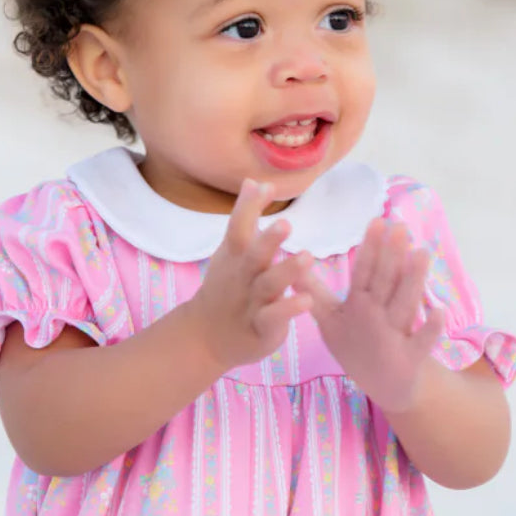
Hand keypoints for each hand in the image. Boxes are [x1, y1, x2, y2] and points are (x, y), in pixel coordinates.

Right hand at [187, 178, 313, 370]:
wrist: (207, 335)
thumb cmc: (228, 285)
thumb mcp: (232, 250)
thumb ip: (245, 217)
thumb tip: (253, 180)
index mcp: (236, 255)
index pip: (238, 227)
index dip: (249, 207)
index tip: (265, 187)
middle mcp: (242, 275)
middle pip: (254, 255)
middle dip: (268, 240)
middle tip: (286, 223)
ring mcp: (251, 301)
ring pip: (268, 285)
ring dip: (287, 271)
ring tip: (308, 256)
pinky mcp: (261, 326)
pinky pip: (274, 317)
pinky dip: (288, 309)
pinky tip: (307, 300)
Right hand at [299, 216, 444, 412]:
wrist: (383, 387)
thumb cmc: (356, 346)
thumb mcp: (330, 321)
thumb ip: (313, 292)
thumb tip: (294, 267)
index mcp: (355, 306)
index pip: (362, 272)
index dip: (370, 247)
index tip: (378, 221)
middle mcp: (372, 319)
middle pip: (383, 283)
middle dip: (391, 255)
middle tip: (400, 227)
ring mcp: (391, 337)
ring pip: (404, 305)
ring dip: (412, 281)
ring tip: (422, 252)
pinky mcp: (410, 357)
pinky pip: (422, 341)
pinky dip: (430, 329)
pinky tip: (439, 310)